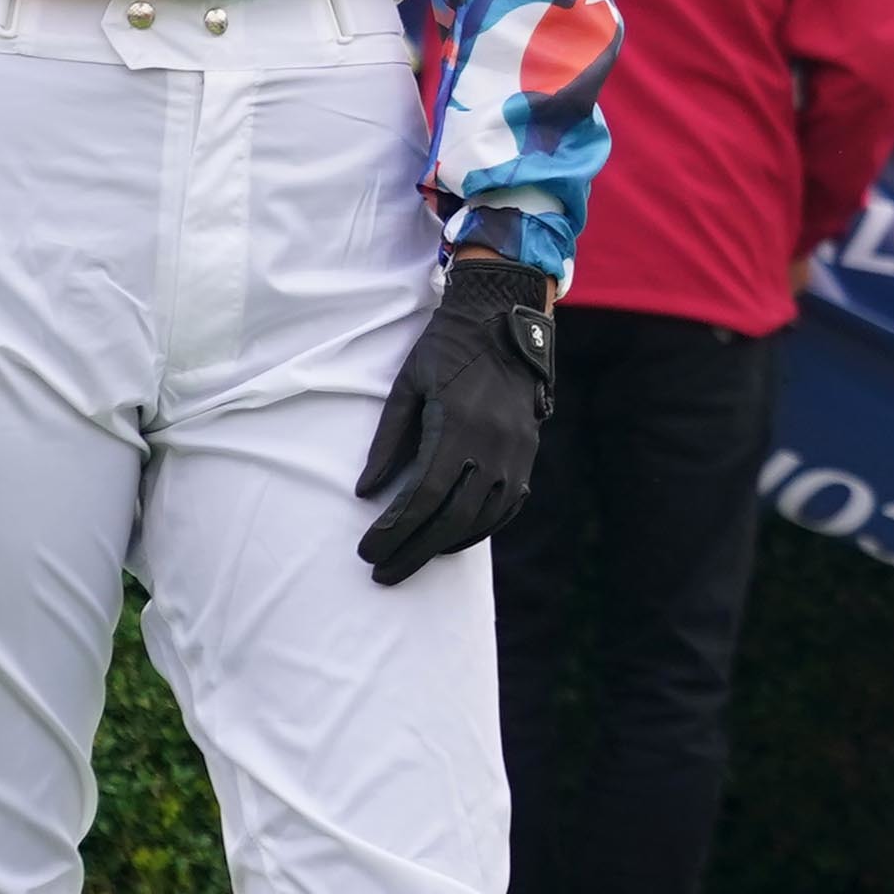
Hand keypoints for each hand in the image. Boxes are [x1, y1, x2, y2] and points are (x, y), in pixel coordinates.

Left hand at [356, 253, 555, 583]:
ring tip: (414, 559)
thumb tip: (365, 492)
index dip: (396, 530)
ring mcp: (517, 451)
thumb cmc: (445, 350)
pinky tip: (455, 539)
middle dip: (414, 550)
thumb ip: (388, 441)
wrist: (501, 321)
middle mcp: (494, 444)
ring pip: (483, 517)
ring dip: (445, 545)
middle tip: (382, 572)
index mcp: (458, 425)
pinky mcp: (527, 453)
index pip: (425, 496)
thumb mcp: (407, 386)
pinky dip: (480, 528)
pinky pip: (508, 505)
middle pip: (453, 516)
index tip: (368, 551)